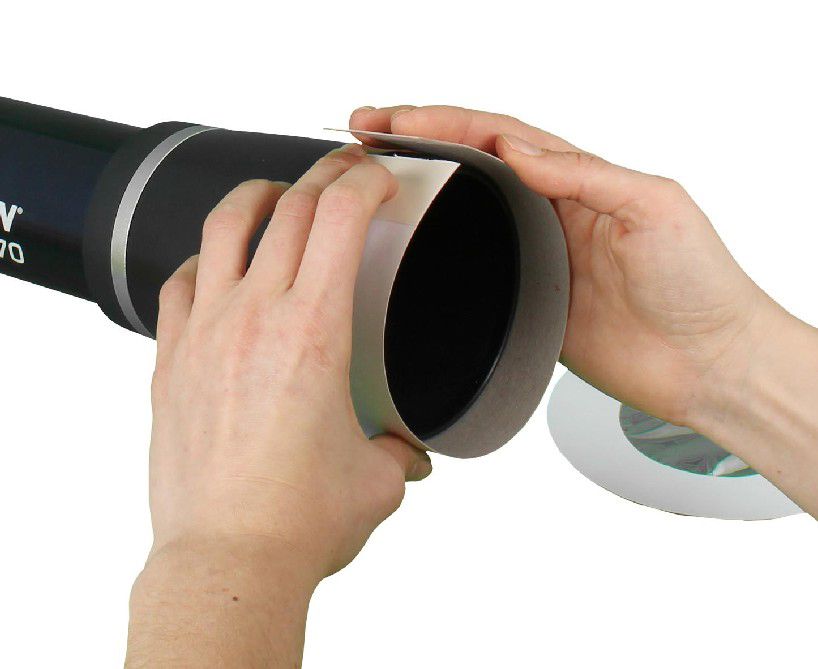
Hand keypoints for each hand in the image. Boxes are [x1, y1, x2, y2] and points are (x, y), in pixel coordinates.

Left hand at [128, 145, 431, 665]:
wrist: (227, 556)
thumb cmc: (296, 518)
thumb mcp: (376, 479)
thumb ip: (399, 453)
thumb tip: (406, 452)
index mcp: (314, 331)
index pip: (339, 216)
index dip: (365, 179)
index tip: (380, 178)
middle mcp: (254, 317)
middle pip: (288, 206)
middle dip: (325, 174)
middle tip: (344, 173)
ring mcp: (205, 333)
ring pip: (223, 225)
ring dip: (257, 195)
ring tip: (276, 193)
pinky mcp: (171, 359)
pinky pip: (180, 281)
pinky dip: (205, 257)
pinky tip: (217, 265)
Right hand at [349, 106, 783, 427]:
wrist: (708, 365)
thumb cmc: (700, 285)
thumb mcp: (655, 208)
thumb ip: (585, 175)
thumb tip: (518, 151)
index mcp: (582, 181)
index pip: (500, 137)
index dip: (444, 122)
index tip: (395, 120)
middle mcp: (554, 213)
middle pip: (473, 166)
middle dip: (418, 143)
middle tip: (366, 133)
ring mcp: (540, 258)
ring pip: (469, 214)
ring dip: (424, 191)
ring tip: (376, 177)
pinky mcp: (533, 303)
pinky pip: (479, 273)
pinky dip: (443, 257)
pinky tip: (416, 250)